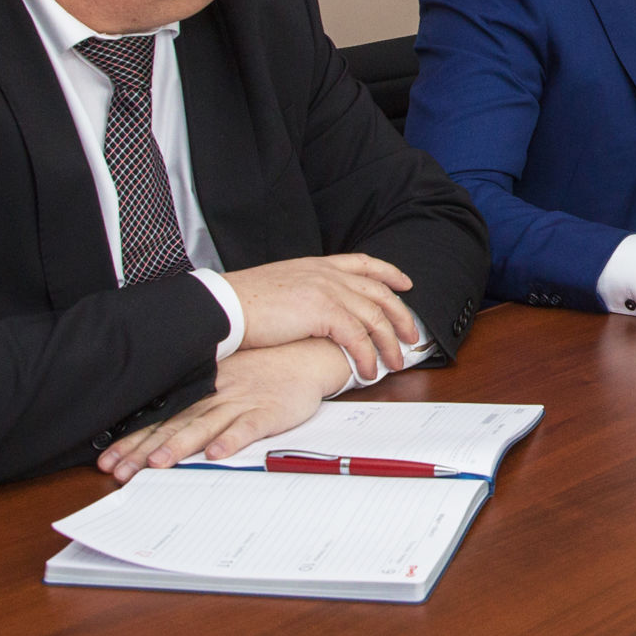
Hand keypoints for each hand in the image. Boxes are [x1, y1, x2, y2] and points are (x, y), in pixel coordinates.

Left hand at [97, 340, 347, 481]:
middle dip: (143, 450)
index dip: (132, 440)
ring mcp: (242, 402)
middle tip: (119, 471)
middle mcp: (216, 396)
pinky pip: (248, 427)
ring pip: (204, 426)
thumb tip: (159, 425)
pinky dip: (232, 440)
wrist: (308, 355)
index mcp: (203, 391)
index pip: (161, 418)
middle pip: (174, 426)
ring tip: (158, 465)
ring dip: (180, 446)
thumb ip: (198, 401)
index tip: (107, 460)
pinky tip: (217, 454)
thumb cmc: (265, 370)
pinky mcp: (269, 411)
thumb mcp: (226, 379)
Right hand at [222, 255, 419, 382]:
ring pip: (374, 317)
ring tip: (394, 363)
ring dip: (388, 344)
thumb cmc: (243, 304)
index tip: (405, 284)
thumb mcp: (282, 288)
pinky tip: (367, 371)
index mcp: (317, 266)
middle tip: (411, 336)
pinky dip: (366, 357)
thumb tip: (317, 315)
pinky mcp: (324, 312)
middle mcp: (327, 274)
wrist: (225, 307)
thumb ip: (306, 294)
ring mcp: (328, 290)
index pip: (364, 263)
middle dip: (400, 316)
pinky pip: (357, 338)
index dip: (389, 273)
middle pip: (379, 292)